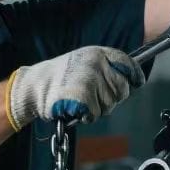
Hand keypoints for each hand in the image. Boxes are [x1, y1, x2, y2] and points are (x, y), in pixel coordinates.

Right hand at [6, 46, 142, 129]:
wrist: (32, 87)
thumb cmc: (58, 78)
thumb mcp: (82, 62)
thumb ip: (104, 67)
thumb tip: (128, 79)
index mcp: (97, 53)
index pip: (127, 63)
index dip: (134, 74)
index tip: (137, 81)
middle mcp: (96, 64)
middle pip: (122, 89)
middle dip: (113, 98)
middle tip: (94, 97)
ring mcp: (90, 80)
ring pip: (110, 104)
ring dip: (98, 108)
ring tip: (80, 100)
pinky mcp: (84, 97)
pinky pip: (95, 114)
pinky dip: (86, 116)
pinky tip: (75, 108)